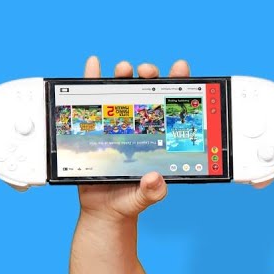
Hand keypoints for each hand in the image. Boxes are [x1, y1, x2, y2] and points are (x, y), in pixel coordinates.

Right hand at [76, 56, 190, 222]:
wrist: (104, 209)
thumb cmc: (130, 200)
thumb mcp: (144, 197)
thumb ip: (152, 191)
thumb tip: (155, 180)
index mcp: (158, 137)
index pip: (171, 107)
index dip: (178, 85)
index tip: (180, 69)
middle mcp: (139, 125)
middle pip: (147, 91)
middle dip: (149, 75)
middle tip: (147, 71)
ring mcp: (118, 123)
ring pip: (122, 90)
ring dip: (123, 74)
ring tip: (123, 68)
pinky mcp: (96, 125)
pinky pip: (93, 99)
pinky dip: (92, 78)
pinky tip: (93, 64)